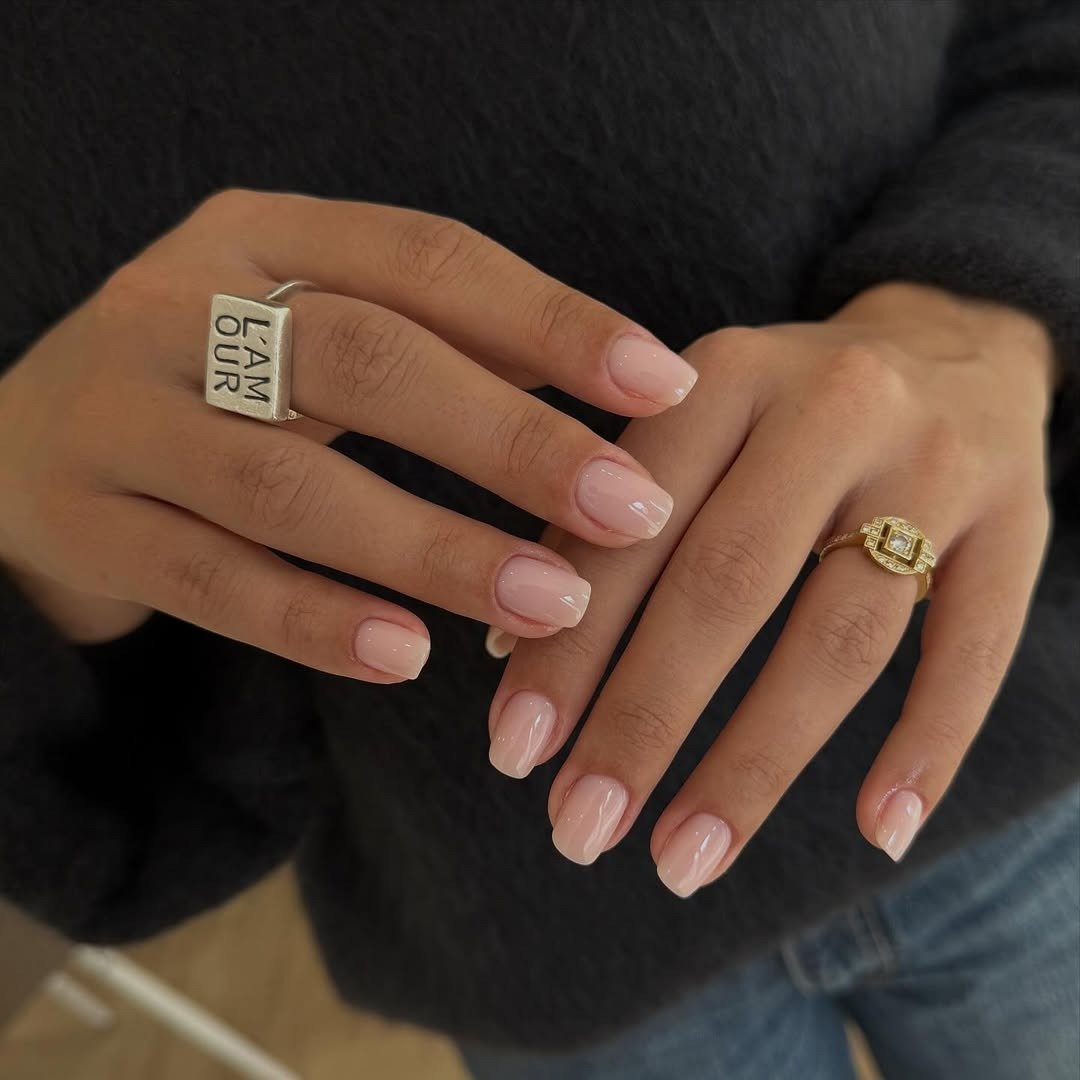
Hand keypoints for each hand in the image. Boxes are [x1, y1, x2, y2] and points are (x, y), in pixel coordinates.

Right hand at [0, 189, 695, 673]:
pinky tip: (410, 655)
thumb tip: (603, 388)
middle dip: (510, 440)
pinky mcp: (84, 521)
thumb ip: (441, 346)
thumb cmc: (218, 385)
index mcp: (258, 237)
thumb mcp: (310, 333)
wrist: (24, 441)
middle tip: (631, 512)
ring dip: (434, 549)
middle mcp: (179, 307)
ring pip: (290, 485)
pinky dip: (316, 619)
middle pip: (364, 361)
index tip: (666, 384)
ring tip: (554, 605)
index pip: (425, 260)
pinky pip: (212, 578)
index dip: (551, 321)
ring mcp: (119, 415)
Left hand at [488, 281, 1056, 892]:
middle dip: (643, 722)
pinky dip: (927, 747)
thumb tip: (509, 646)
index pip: (632, 528)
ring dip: (755, 764)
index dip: (568, 646)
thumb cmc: (785, 410)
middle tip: (578, 829)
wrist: (954, 341)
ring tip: (683, 861)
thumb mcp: (692, 421)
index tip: (514, 751)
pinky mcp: (1020, 521)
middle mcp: (833, 406)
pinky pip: (973, 649)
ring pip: (841, 638)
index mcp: (726, 374)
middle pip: (726, 586)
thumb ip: (602, 516)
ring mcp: (937, 465)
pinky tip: (878, 835)